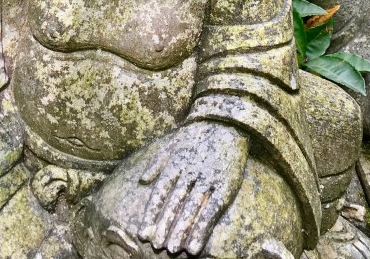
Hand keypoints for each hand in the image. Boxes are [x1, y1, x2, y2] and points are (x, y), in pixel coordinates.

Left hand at [133, 121, 247, 255]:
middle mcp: (189, 173)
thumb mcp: (173, 143)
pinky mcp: (225, 186)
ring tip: (173, 250)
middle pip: (174, 204)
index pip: (160, 193)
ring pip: (191, 209)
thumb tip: (142, 180)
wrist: (227, 123)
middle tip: (157, 246)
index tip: (143, 233)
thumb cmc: (197, 135)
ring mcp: (208, 179)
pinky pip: (212, 211)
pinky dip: (202, 229)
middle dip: (165, 227)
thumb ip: (157, 163)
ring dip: (182, 231)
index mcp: (175, 163)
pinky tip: (195, 245)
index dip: (152, 214)